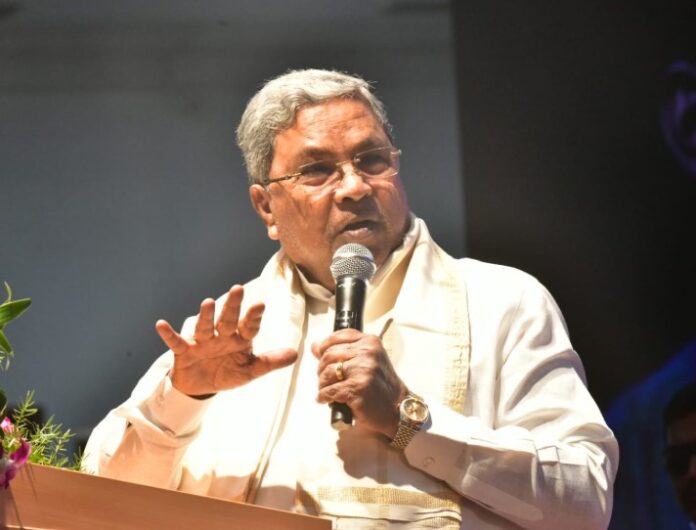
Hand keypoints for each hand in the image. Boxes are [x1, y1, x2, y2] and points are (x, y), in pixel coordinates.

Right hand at [156, 285, 297, 396]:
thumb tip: (295, 354)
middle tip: (238, 289)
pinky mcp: (184, 350)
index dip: (254, 316)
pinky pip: (176, 341)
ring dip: (206, 315)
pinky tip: (160, 324)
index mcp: (240, 339)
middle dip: (233, 306)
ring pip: (205, 326)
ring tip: (209, 302)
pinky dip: (168, 333)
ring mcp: (202, 341)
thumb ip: (270, 362)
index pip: (249, 326)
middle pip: (228, 319)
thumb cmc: (228, 373)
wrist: (201, 387)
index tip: (260, 304)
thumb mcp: (250, 371)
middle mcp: (221, 335)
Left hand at [312, 329, 407, 437]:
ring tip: (326, 390)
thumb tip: (315, 346)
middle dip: (322, 369)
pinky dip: (323, 397)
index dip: (326, 346)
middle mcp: (368, 353)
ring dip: (322, 384)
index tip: (322, 356)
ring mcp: (363, 370)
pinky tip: (325, 399)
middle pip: (329, 355)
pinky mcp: (357, 388)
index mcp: (370, 342)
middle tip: (325, 379)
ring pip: (327, 372)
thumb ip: (342, 352)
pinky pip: (329, 390)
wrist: (397, 408)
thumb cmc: (381, 386)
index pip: (339, 336)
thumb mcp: (367, 361)